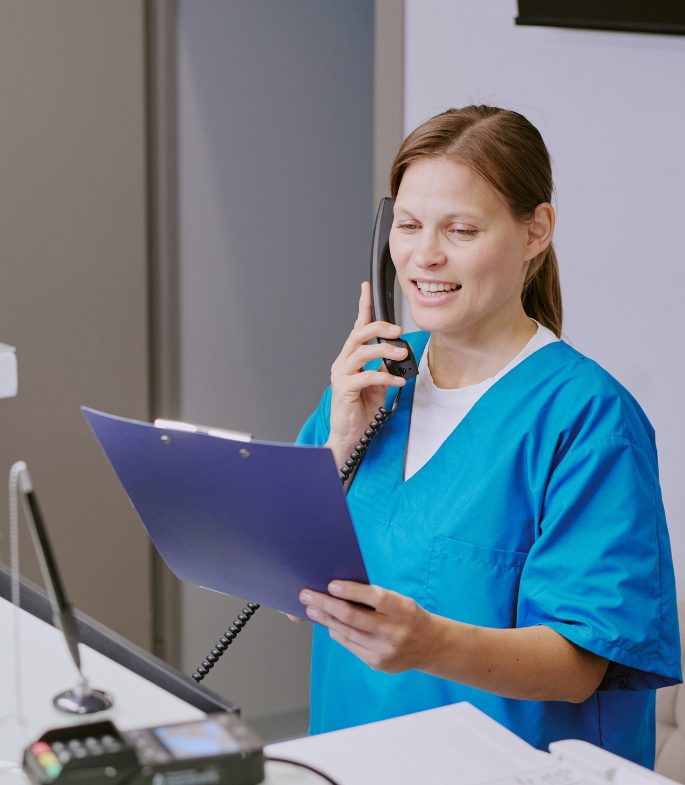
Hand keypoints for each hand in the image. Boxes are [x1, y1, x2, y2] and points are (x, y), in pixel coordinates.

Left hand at [299, 581, 433, 673]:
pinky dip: (337, 632)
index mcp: (404, 610)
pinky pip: (350, 645)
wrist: (430, 646)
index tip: (331, 584)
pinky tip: (328, 624)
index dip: (352, 591)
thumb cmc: (408, 615)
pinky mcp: (377, 663)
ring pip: (347, 632)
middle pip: (353, 617)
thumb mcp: (400, 601)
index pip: (375, 597)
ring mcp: (385, 651)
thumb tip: (338, 589)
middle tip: (307, 595)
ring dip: (325, 619)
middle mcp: (395, 632)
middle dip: (326, 605)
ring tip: (311, 608)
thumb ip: (375, 598)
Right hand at [326, 282, 406, 468]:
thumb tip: (398, 354)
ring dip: (384, 350)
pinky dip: (385, 377)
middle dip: (379, 328)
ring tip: (401, 354)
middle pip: (358, 334)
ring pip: (361, 352)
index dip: (362, 307)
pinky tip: (398, 381)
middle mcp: (343, 363)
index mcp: (351, 358)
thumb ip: (384, 367)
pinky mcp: (343, 389)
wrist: (350, 435)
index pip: (357, 327)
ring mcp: (341, 375)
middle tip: (399, 331)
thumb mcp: (378, 384)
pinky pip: (366, 376)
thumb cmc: (361, 410)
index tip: (366, 288)